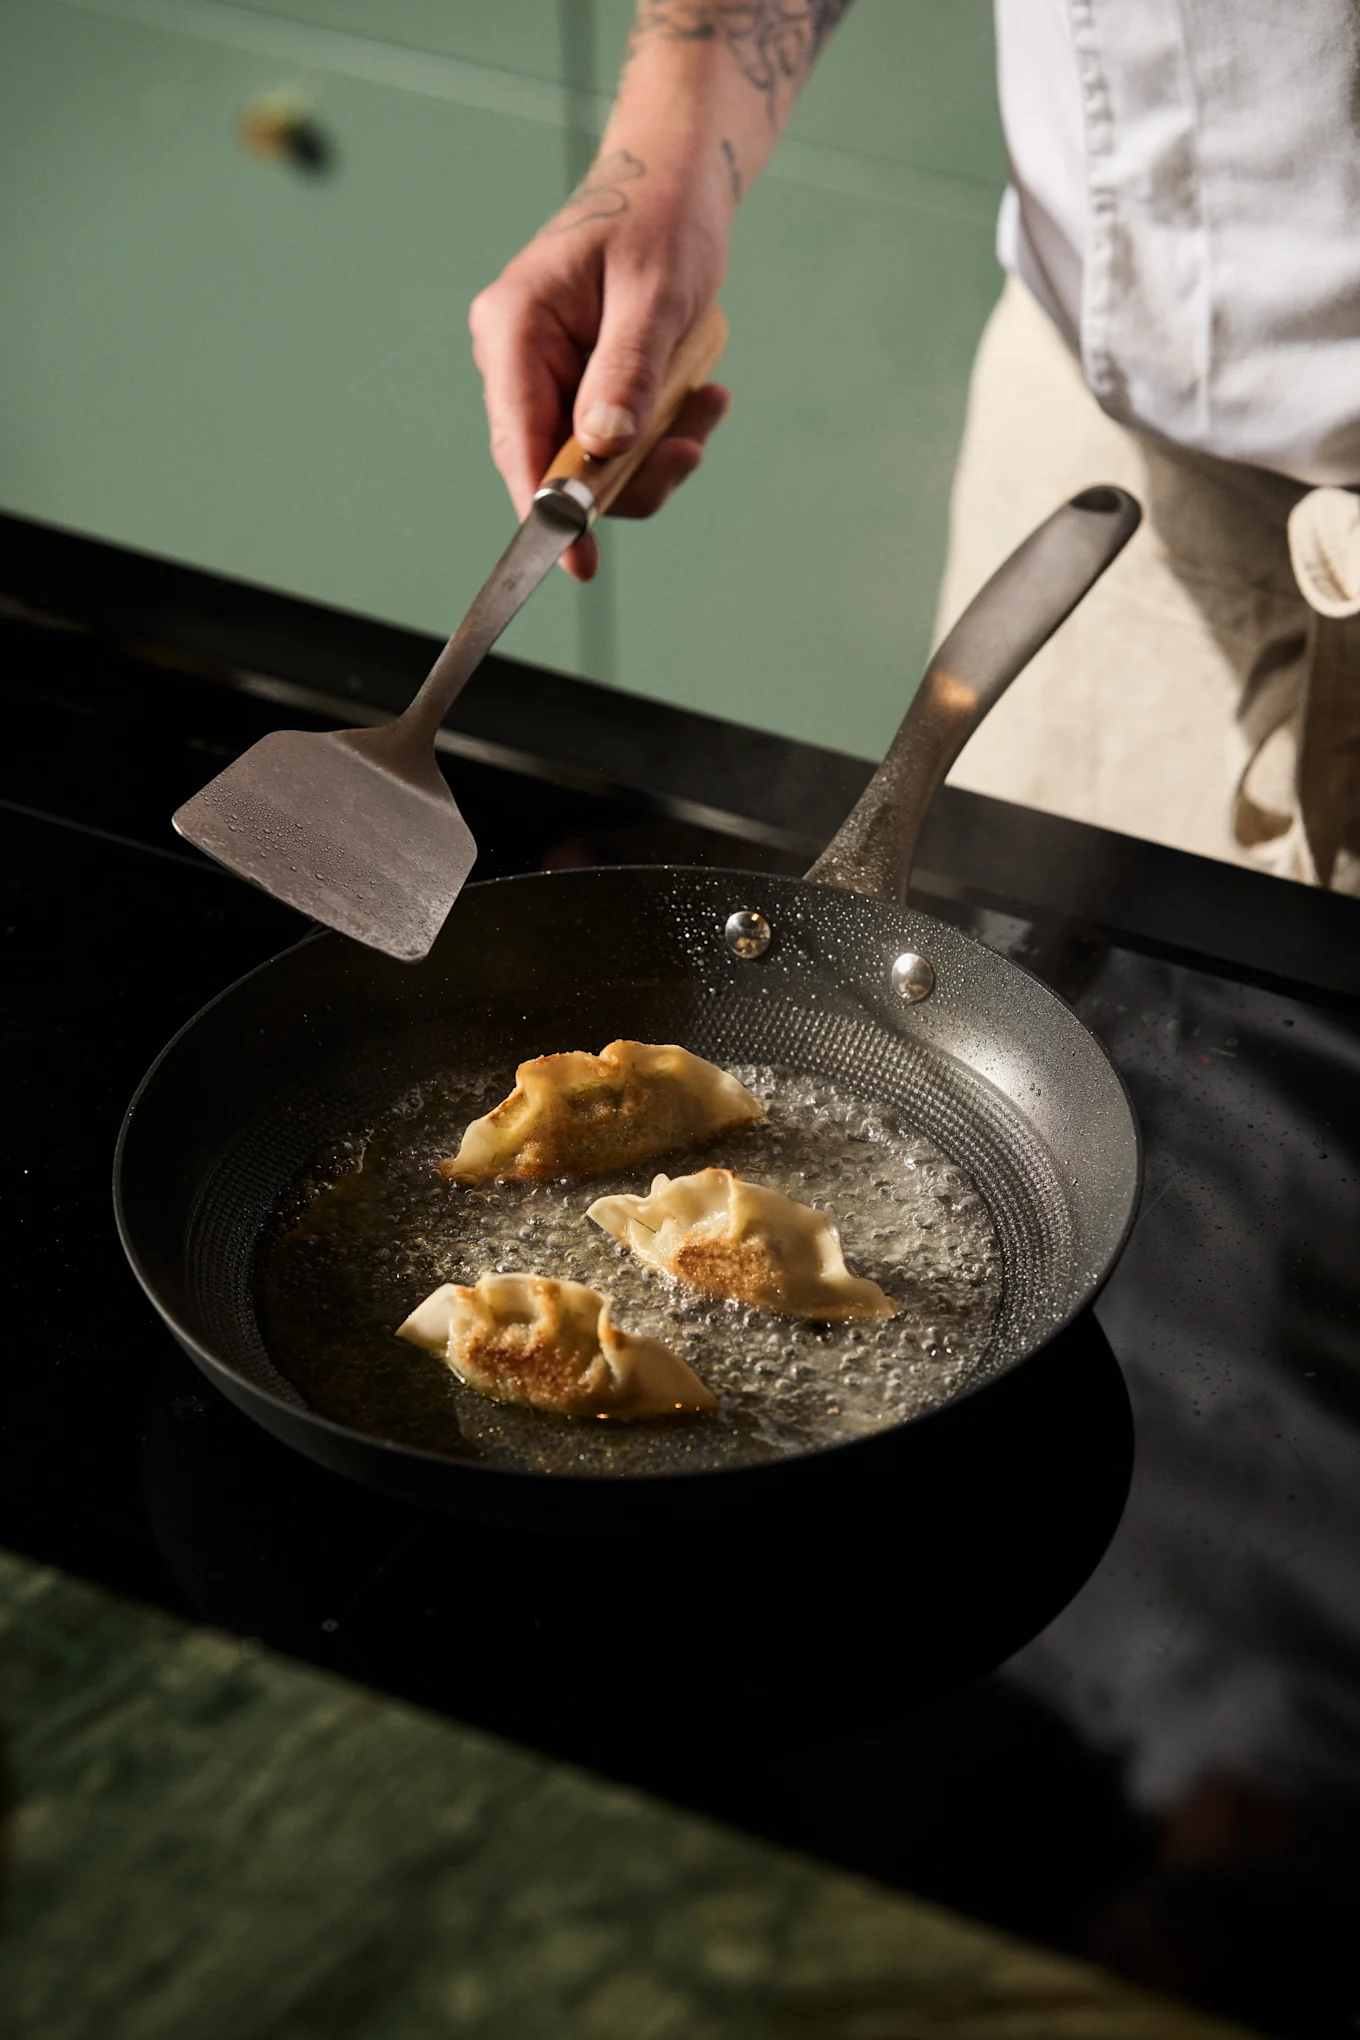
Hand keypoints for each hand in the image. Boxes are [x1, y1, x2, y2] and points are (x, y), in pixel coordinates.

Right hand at [469, 146, 733, 580]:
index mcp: (515, 326)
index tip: (573, 561)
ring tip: (708, 404)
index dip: (544, 509)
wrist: (677, 182)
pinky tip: (702, 397)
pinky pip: (614, 446)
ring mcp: (545, 376)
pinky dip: (662, 437)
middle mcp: (517, 356)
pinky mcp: (578, 388)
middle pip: (553, 466)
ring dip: (657, 455)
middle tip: (691, 449)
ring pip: (591, 465)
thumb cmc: (663, 219)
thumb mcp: (655, 295)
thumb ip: (627, 372)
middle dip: (627, 475)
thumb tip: (600, 448)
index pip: (517, 440)